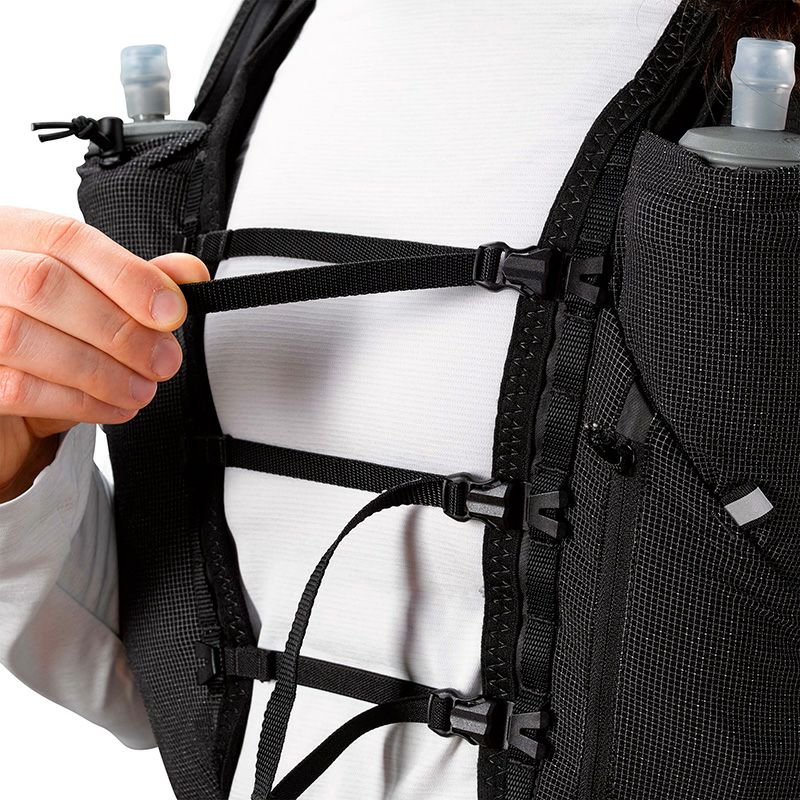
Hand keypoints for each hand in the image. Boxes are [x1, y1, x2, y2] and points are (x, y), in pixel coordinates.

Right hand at [0, 207, 208, 499]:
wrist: (9, 404)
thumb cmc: (50, 336)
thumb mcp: (94, 304)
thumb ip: (135, 283)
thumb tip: (188, 274)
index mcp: (12, 236)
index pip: (66, 238)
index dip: (127, 276)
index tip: (171, 311)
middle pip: (42, 283)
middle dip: (119, 329)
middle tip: (163, 360)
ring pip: (22, 336)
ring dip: (100, 371)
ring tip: (142, 389)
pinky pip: (15, 387)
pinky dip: (78, 401)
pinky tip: (113, 407)